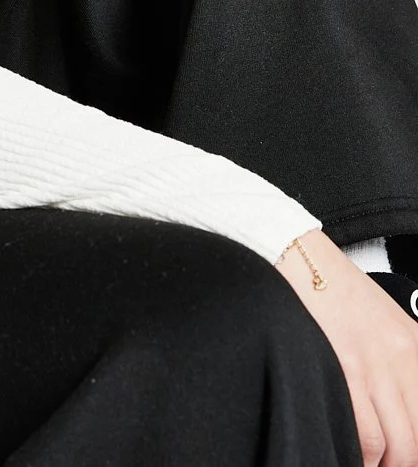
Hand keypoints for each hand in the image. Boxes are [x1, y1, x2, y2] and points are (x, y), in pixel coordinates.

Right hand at [275, 227, 417, 463]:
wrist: (294, 253)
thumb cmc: (327, 288)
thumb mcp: (380, 321)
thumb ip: (394, 365)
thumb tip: (393, 415)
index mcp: (415, 346)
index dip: (411, 449)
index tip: (397, 455)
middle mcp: (404, 359)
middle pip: (415, 440)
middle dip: (397, 460)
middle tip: (378, 461)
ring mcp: (375, 366)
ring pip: (396, 447)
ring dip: (377, 461)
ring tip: (359, 458)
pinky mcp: (345, 370)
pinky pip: (366, 437)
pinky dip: (357, 454)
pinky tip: (343, 448)